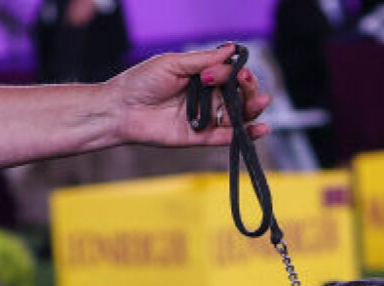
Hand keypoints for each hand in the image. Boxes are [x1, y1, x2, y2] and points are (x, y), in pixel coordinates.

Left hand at [104, 45, 271, 148]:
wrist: (121, 109)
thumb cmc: (141, 82)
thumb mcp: (173, 63)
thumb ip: (203, 60)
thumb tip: (230, 50)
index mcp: (202, 76)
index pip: (229, 74)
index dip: (229, 72)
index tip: (212, 73)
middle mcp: (207, 96)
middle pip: (241, 94)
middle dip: (250, 88)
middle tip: (245, 82)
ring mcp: (206, 117)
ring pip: (239, 115)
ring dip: (254, 108)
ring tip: (262, 102)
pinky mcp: (201, 137)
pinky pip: (228, 137)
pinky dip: (247, 134)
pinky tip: (261, 129)